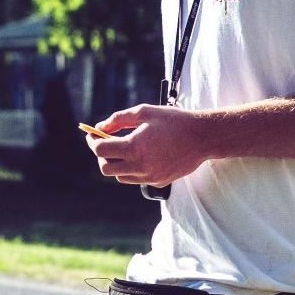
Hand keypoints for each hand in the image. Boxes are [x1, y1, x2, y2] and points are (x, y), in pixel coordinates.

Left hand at [83, 104, 211, 185]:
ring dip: (117, 163)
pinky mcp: (158, 183)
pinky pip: (137, 179)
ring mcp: (149, 177)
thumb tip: (100, 127)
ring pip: (120, 176)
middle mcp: (140, 166)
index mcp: (135, 147)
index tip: (92, 135)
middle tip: (105, 144)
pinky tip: (143, 156)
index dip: (92, 141)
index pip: (101, 150)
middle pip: (106, 169)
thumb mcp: (144, 112)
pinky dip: (133, 169)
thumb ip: (118, 120)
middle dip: (101, 156)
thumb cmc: (174, 121)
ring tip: (125, 149)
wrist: (202, 137)